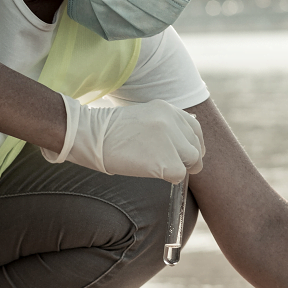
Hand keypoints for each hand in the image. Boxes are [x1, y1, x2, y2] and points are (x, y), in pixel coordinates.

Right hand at [41, 95, 204, 181]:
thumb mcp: (144, 117)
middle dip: (188, 159)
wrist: (91, 135)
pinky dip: (169, 178)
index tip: (185, 154)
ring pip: (192, 160)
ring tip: (159, 168)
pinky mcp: (167, 160)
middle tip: (172, 166)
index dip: (192, 144)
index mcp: (168, 109)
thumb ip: (165, 124)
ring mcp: (171, 140)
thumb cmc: (111, 131)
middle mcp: (173, 121)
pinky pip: (179, 175)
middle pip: (196, 146)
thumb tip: (184, 140)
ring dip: (179, 168)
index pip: (195, 128)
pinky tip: (151, 172)